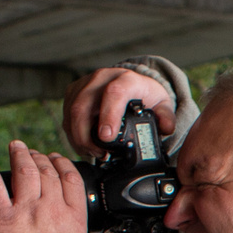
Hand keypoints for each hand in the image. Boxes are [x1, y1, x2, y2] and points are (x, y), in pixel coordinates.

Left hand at [0, 140, 87, 232]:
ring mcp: (26, 210)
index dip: (63, 166)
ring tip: (15, 147)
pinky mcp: (0, 215)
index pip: (71, 181)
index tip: (56, 161)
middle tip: (33, 154)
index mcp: (73, 220)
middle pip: (47, 173)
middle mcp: (52, 210)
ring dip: (20, 155)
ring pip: (25, 171)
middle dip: (40, 159)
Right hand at [62, 66, 176, 154]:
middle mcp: (102, 78)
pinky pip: (66, 115)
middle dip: (86, 135)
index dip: (108, 115)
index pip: (114, 93)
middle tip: (99, 154)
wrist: (130, 83)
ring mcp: (85, 83)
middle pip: (83, 105)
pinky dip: (73, 134)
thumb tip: (166, 128)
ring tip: (93, 153)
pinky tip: (85, 146)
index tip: (107, 137)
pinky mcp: (73, 92)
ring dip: (78, 137)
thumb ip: (166, 117)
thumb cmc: (145, 95)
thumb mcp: (161, 104)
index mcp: (126, 79)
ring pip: (72, 112)